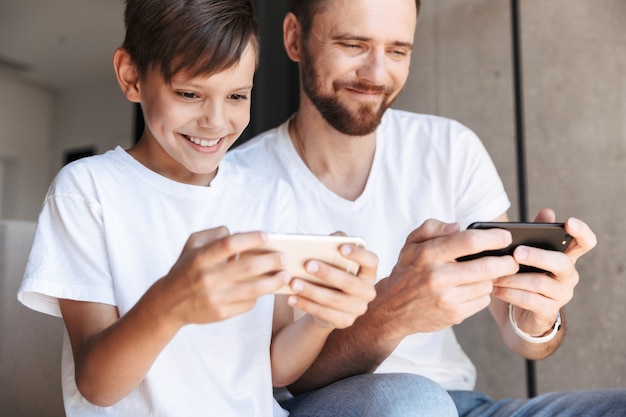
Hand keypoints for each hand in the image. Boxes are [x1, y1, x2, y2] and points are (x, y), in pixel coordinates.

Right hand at [156, 227, 289, 326]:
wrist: (169, 303)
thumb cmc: (186, 268)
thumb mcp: (192, 245)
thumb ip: (215, 235)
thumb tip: (239, 235)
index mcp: (200, 258)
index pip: (229, 245)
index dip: (251, 239)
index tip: (267, 236)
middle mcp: (207, 278)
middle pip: (247, 268)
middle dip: (270, 261)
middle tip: (284, 258)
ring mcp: (214, 298)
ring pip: (253, 290)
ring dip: (273, 282)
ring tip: (285, 275)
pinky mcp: (221, 313)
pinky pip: (247, 303)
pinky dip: (258, 296)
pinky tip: (265, 289)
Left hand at [285, 241, 377, 329]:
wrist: (328, 302)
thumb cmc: (333, 272)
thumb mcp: (335, 257)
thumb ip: (336, 243)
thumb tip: (332, 238)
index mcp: (369, 272)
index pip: (371, 261)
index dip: (358, 254)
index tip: (341, 248)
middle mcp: (368, 291)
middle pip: (350, 282)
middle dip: (328, 273)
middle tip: (307, 265)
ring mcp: (358, 308)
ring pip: (334, 300)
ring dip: (312, 291)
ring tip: (293, 283)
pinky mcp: (345, 321)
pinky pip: (324, 313)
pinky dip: (306, 305)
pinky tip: (292, 298)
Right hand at [371, 219, 519, 338]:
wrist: (392, 309)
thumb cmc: (407, 271)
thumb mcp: (411, 244)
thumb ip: (431, 227)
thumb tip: (457, 226)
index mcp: (428, 254)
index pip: (469, 241)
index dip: (493, 238)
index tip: (505, 236)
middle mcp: (438, 276)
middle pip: (487, 266)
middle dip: (506, 262)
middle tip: (512, 259)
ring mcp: (447, 298)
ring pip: (487, 284)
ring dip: (491, 279)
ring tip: (485, 274)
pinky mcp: (454, 314)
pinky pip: (482, 301)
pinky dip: (481, 294)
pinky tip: (471, 289)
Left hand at [492, 208, 596, 335]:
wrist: (518, 312)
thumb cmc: (524, 275)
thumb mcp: (527, 253)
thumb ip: (537, 232)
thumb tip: (547, 212)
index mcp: (566, 256)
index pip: (585, 243)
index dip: (581, 232)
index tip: (569, 222)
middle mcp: (568, 275)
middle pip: (561, 262)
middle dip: (538, 256)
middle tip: (516, 253)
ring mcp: (561, 294)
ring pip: (540, 283)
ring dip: (514, 278)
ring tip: (494, 275)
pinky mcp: (548, 311)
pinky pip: (530, 300)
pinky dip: (510, 293)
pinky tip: (495, 289)